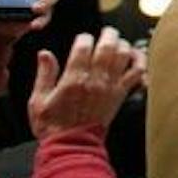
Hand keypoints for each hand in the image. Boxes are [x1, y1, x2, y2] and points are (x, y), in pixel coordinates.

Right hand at [28, 27, 146, 138]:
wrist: (72, 146)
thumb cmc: (52, 125)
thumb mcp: (38, 100)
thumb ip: (44, 75)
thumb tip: (44, 54)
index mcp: (73, 79)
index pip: (84, 46)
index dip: (84, 38)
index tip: (83, 39)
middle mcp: (95, 80)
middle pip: (108, 46)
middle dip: (108, 34)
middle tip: (107, 32)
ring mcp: (110, 86)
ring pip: (124, 55)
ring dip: (123, 44)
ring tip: (119, 43)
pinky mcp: (120, 95)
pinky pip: (137, 73)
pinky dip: (140, 62)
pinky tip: (136, 57)